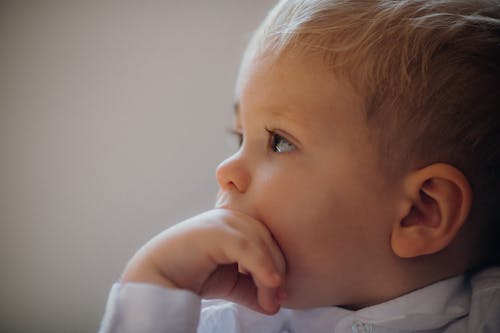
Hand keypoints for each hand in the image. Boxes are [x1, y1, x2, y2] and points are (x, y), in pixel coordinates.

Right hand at [120, 209, 286, 313]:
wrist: (156, 279)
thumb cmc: (189, 276)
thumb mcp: (230, 283)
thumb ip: (252, 289)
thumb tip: (275, 304)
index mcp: (236, 224)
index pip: (268, 241)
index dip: (278, 266)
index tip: (280, 293)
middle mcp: (231, 217)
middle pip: (268, 241)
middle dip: (277, 272)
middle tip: (277, 300)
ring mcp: (223, 221)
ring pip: (261, 244)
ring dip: (270, 274)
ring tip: (271, 300)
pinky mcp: (216, 231)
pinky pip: (247, 248)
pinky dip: (262, 266)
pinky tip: (270, 282)